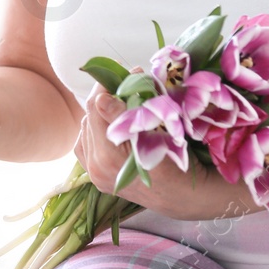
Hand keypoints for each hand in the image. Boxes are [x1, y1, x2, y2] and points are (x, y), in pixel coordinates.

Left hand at [75, 84, 255, 222]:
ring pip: (86, 129)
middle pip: (90, 116)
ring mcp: (95, 175)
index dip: (110, 84)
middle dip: (107, 97)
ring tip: (122, 106)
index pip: (96, 107)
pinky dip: (95, 131)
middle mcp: (97, 168)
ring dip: (101, 114)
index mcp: (109, 156)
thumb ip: (128, 114)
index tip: (128, 72)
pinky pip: (85, 145)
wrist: (184, 197)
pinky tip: (110, 125)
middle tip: (128, 86)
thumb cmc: (178, 162)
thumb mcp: (159, 133)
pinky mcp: (96, 177)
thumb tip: (101, 96)